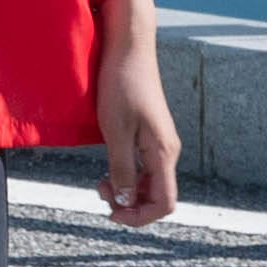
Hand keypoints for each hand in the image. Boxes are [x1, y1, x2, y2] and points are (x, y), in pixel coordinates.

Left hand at [93, 2, 180, 226]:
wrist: (128, 49)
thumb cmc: (121, 85)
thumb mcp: (116, 131)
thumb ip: (122, 169)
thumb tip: (125, 202)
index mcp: (164, 153)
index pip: (165, 203)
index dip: (139, 216)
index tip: (111, 212)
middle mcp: (167, 152)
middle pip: (157, 197)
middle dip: (129, 204)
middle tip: (99, 188)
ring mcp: (159, 143)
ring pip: (149, 183)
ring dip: (127, 190)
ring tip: (101, 180)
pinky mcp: (150, 135)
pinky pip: (143, 167)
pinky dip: (127, 175)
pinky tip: (109, 167)